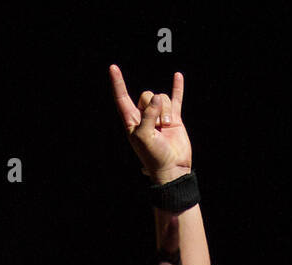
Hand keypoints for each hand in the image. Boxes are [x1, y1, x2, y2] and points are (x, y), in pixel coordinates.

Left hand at [110, 65, 191, 184]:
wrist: (172, 168)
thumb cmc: (153, 156)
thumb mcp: (144, 136)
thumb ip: (148, 115)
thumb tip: (158, 98)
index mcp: (132, 121)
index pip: (122, 98)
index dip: (118, 83)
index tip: (113, 68)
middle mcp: (144, 116)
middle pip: (147, 95)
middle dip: (155, 106)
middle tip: (159, 124)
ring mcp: (159, 116)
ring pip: (162, 99)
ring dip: (166, 110)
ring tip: (167, 126)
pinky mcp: (174, 119)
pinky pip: (176, 99)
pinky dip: (177, 88)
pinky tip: (178, 76)